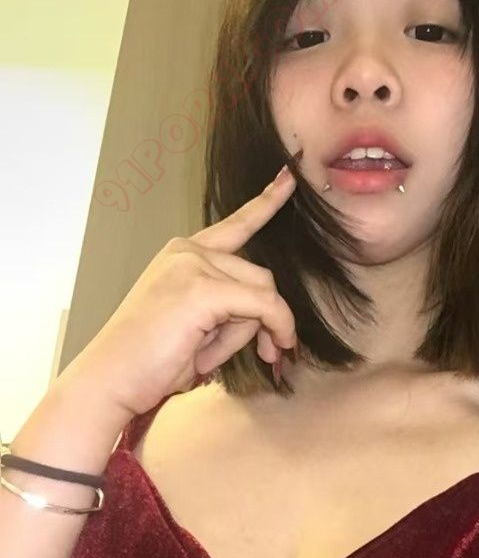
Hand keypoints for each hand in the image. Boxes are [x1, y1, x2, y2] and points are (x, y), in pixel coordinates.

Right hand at [73, 159, 299, 417]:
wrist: (111, 380)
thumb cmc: (150, 363)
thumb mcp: (198, 328)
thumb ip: (232, 311)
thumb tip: (274, 322)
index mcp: (183, 255)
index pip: (236, 225)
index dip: (266, 202)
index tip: (287, 177)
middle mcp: (187, 251)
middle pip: (258, 275)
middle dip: (265, 318)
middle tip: (265, 354)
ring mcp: (193, 266)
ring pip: (262, 292)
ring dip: (256, 332)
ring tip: (217, 359)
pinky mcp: (202, 289)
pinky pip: (264, 304)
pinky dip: (276, 326)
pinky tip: (272, 347)